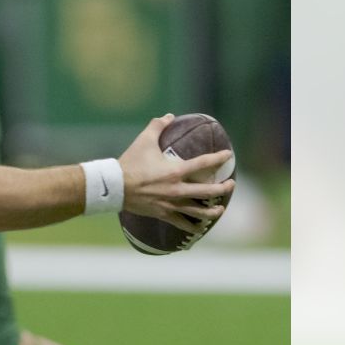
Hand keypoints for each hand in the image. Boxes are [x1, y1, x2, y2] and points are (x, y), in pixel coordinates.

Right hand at [118, 114, 235, 233]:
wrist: (114, 186)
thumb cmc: (130, 163)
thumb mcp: (143, 141)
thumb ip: (157, 126)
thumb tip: (169, 116)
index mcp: (176, 171)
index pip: (204, 164)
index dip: (219, 158)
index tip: (228, 155)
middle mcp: (177, 189)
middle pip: (208, 192)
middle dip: (223, 188)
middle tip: (231, 185)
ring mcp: (171, 203)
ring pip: (199, 212)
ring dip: (213, 211)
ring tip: (220, 209)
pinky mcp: (163, 213)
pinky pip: (182, 224)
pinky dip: (193, 228)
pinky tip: (199, 228)